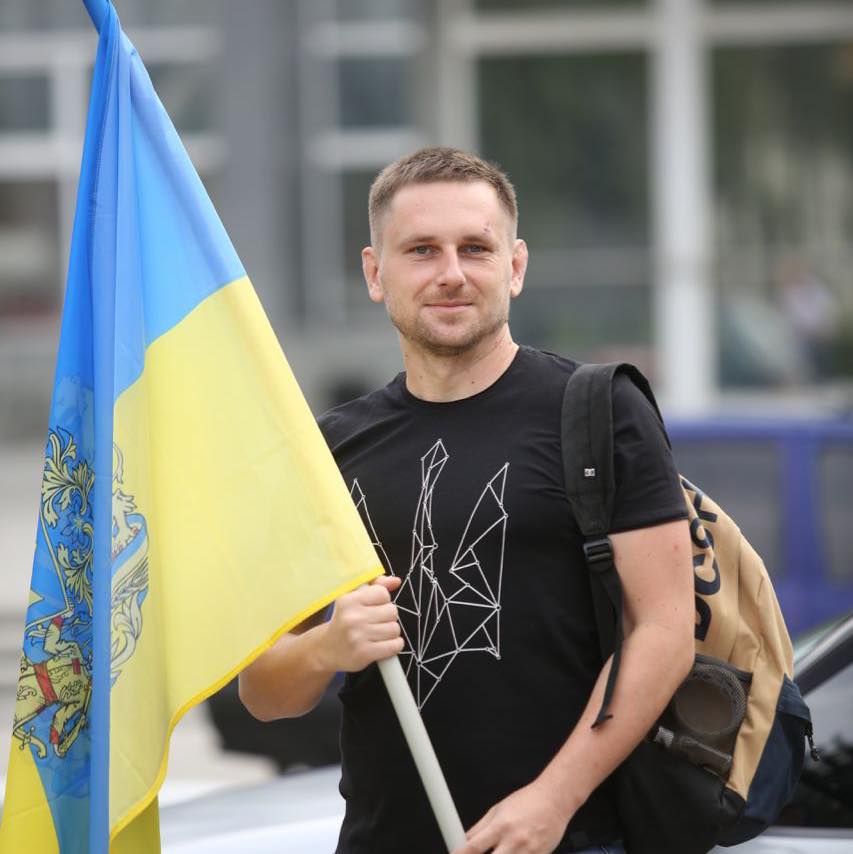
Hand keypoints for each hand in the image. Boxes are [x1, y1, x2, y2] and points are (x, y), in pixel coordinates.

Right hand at [319, 575, 403, 672]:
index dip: (382, 601)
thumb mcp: (354, 599)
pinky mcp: (364, 654)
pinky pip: (395, 645)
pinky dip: (394, 645)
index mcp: (348, 600)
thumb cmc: (344, 621)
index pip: (383, 594)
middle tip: (375, 623)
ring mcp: (358, 637)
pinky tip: (383, 645)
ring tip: (377, 634)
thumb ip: (376, 586)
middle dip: (387, 617)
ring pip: (395, 629)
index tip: (373, 608)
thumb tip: (396, 581)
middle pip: (392, 611)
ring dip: (390, 632)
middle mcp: (352, 617)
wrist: (326, 649)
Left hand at [453, 779, 571, 853]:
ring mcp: (527, 853)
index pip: (473, 846)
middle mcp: (513, 841)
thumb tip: (464, 841)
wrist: (554, 800)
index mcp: (500, 826)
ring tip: (500, 851)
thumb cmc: (527, 801)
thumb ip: (481, 827)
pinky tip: (513, 853)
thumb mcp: (498, 808)